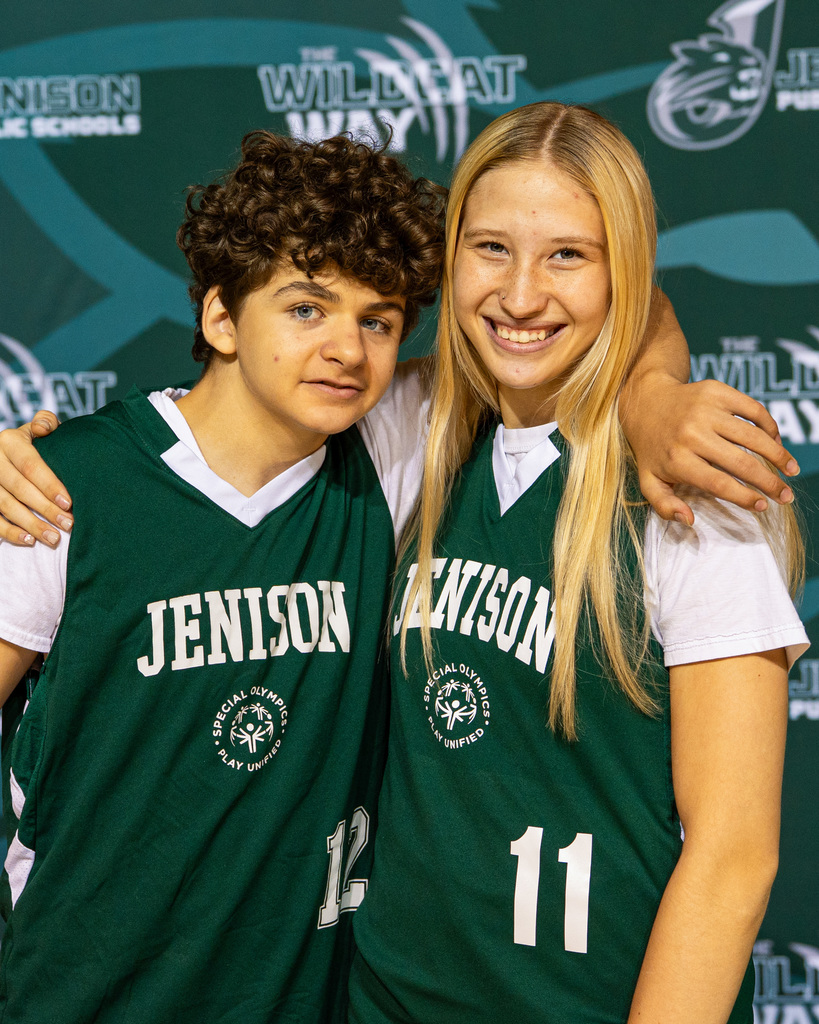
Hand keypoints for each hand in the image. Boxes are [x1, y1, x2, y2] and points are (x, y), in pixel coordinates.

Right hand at [0, 411, 72, 545]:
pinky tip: (29, 540)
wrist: (9, 454)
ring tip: (54, 538)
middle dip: (45, 509)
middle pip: (19, 488)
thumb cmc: (34, 444)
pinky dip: (9, 532)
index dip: (49, 485)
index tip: (69, 502)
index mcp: (9, 441)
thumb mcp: (37, 429)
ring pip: (5, 506)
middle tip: (68, 524)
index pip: (30, 465)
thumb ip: (45, 423)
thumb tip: (45, 427)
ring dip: (31, 524)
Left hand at [626, 378, 797, 524]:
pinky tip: (777, 443)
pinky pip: (753, 410)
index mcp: (676, 459)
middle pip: (741, 463)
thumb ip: (664, 505)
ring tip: (792, 471)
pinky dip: (770, 427)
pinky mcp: (716, 391)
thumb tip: (689, 520)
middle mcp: (691, 433)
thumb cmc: (654, 448)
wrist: (647, 401)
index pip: (718, 483)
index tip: (764, 506)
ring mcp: (705, 410)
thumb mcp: (649, 480)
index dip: (744, 497)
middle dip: (769, 483)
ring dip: (778, 456)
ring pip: (753, 436)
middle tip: (786, 496)